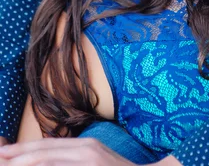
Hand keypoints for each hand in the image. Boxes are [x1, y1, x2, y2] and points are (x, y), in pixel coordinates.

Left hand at [0, 137, 136, 164]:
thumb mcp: (97, 161)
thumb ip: (77, 159)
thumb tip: (55, 160)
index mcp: (86, 146)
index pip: (49, 145)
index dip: (26, 149)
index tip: (6, 153)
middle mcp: (87, 149)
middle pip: (46, 151)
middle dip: (20, 156)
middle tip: (1, 158)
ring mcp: (91, 159)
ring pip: (51, 159)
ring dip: (28, 162)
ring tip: (10, 164)